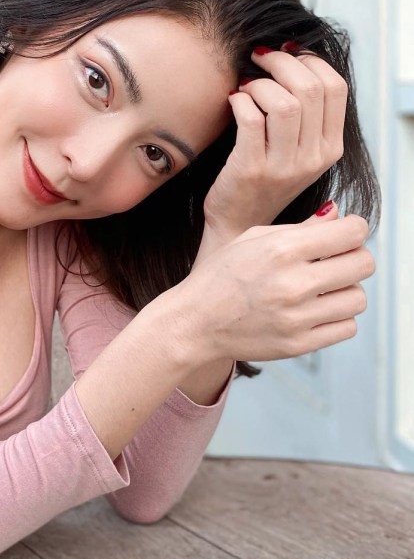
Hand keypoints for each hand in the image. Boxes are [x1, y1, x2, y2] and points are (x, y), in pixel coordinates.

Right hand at [174, 202, 374, 364]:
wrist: (194, 322)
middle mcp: (292, 283)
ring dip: (346, 290)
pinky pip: (347, 327)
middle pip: (363, 264)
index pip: (352, 233)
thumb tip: (338, 214)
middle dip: (354, 258)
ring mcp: (297, 317)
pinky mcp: (299, 344)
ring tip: (322, 289)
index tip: (343, 235)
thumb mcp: (252, 239)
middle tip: (335, 261)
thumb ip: (300, 227)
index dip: (353, 230)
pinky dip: (337, 317)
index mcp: (280, 249)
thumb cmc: (220, 276)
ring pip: (358, 298)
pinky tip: (315, 310)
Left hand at [203, 44, 347, 243]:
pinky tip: (233, 101)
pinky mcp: (251, 169)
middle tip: (258, 59)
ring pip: (284, 102)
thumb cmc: (262, 179)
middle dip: (281, 63)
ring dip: (259, 83)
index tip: (286, 54)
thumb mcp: (297, 151)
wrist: (236, 225)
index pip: (336, 87)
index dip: (309, 61)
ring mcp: (284, 166)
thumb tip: (293, 55)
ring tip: (245, 86)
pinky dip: (240, 100)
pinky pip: (251, 118)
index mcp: (330, 148)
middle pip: (310, 89)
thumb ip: (304, 114)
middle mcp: (313, 157)